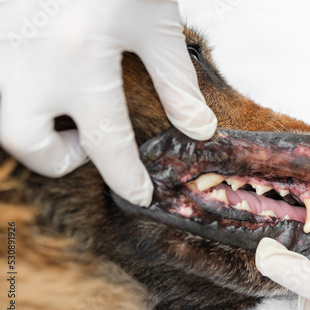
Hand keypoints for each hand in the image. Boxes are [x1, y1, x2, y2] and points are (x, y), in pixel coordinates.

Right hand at [0, 0, 215, 205]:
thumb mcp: (155, 22)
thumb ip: (176, 82)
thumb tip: (198, 130)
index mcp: (80, 57)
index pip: (106, 140)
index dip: (125, 176)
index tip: (139, 195)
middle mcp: (27, 61)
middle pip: (28, 143)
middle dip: (60, 157)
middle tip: (86, 141)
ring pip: (1, 120)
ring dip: (33, 130)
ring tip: (64, 109)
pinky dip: (21, 99)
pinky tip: (46, 82)